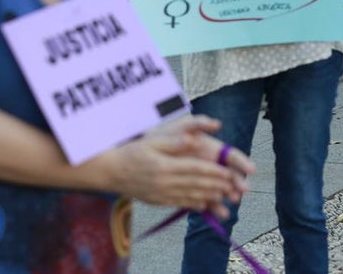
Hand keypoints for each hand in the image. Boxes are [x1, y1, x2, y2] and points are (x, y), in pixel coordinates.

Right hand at [110, 115, 253, 214]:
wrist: (111, 171)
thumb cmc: (132, 152)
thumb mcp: (152, 141)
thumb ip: (174, 141)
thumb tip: (194, 139)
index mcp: (164, 166)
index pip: (195, 169)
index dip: (213, 172)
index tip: (227, 172)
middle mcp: (163, 182)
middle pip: (195, 184)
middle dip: (216, 185)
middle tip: (232, 185)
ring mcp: (160, 194)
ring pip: (189, 196)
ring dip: (208, 196)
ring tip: (223, 195)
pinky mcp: (157, 201)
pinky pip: (178, 204)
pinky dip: (193, 204)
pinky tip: (203, 204)